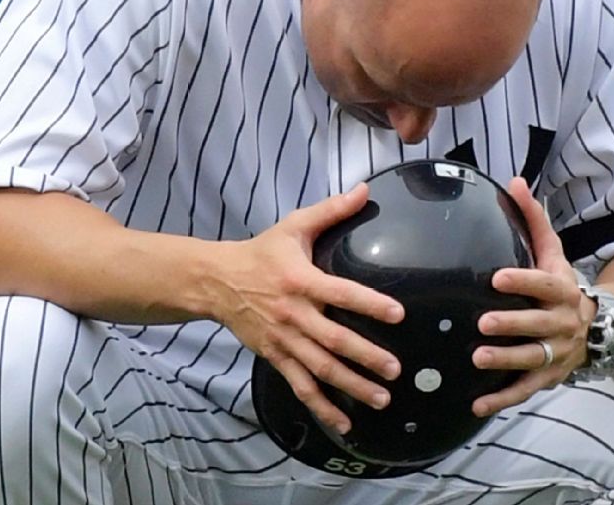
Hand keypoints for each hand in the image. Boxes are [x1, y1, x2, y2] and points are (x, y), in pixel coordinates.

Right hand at [209, 184, 404, 434]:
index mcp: (300, 280)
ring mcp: (283, 340)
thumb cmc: (262, 252)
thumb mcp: (294, 226)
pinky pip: (300, 385)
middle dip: (365, 356)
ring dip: (350, 386)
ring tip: (381, 398)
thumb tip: (366, 190)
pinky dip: (322, 406)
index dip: (369, 303)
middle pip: (333, 339)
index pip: (340, 293)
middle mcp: (293, 313)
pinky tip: (344, 423)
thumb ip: (331, 210)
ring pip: (320, 368)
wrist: (216, 281)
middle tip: (395, 370)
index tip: (397, 314)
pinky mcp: (275, 356)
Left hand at [470, 177, 595, 416]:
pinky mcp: (547, 377)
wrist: (596, 328)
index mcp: (561, 290)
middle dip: (512, 325)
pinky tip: (476, 404)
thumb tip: (514, 181)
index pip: (542, 284)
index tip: (495, 278)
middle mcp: (562, 323)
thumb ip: (533, 220)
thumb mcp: (553, 252)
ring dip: (505, 361)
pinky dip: (502, 400)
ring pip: (531, 359)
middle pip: (538, 325)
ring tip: (477, 360)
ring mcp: (556, 353)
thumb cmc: (559, 285)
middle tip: (483, 324)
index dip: (522, 281)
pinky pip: (524, 390)